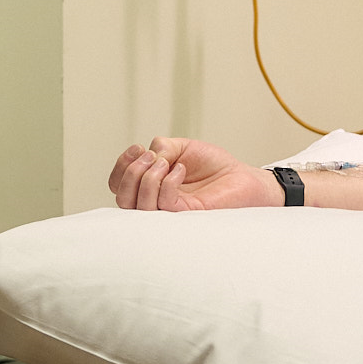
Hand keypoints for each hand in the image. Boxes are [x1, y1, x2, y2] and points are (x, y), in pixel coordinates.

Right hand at [107, 137, 279, 210]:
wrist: (244, 179)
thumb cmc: (216, 167)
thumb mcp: (183, 147)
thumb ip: (161, 147)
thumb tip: (149, 155)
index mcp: (151, 185)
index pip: (118, 184)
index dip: (122, 165)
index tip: (139, 149)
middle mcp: (155, 202)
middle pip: (121, 197)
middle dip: (129, 172)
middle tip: (151, 156)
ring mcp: (168, 212)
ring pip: (136, 204)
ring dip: (146, 176)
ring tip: (166, 161)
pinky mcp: (185, 216)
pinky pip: (163, 203)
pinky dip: (166, 182)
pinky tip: (180, 170)